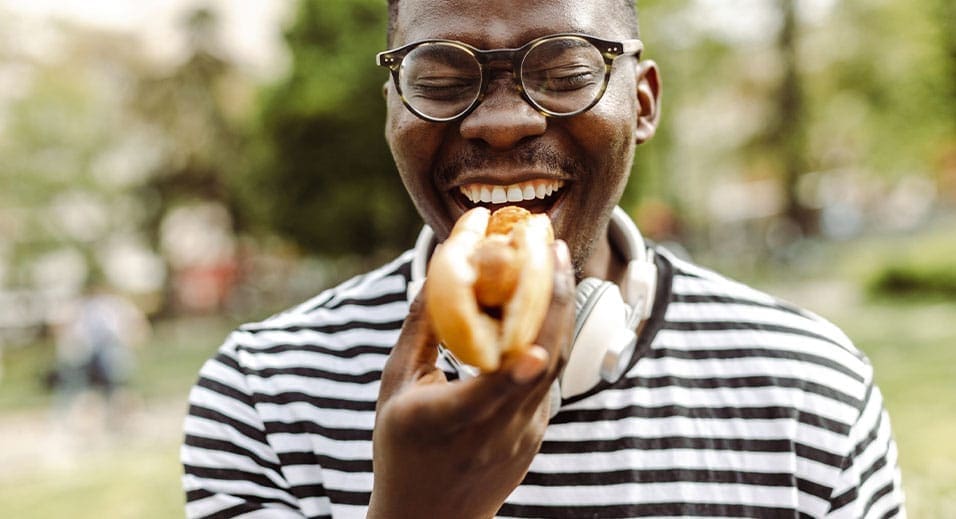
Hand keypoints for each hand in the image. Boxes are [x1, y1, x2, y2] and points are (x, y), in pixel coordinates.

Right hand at [367, 241, 574, 518]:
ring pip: (552, 366)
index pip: (489, 398)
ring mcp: (522, 436)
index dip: (515, 376)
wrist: (430, 516)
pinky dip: (548, 334)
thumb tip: (438, 272)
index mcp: (448, 423)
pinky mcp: (536, 434)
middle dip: (553, 300)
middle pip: (538, 366)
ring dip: (558, 309)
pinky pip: (547, 378)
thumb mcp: (396, 388)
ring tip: (556, 260)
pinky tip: (542, 300)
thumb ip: (419, 331)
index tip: (536, 346)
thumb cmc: (401, 446)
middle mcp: (494, 433)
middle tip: (553, 247)